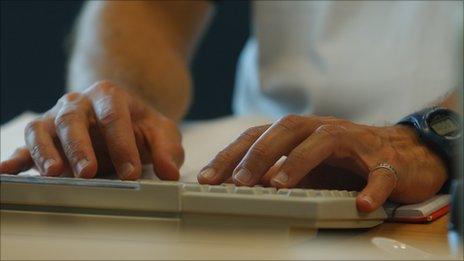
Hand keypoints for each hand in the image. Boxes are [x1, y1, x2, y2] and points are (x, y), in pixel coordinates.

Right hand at [0, 81, 183, 179]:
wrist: (120, 118)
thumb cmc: (139, 126)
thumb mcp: (161, 132)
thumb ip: (168, 149)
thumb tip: (170, 173)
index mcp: (109, 96)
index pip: (114, 117)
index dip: (122, 145)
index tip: (131, 173)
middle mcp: (78, 103)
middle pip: (73, 119)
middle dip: (80, 147)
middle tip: (88, 172)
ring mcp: (56, 117)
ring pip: (42, 128)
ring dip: (45, 151)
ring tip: (53, 173)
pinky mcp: (43, 136)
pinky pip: (25, 144)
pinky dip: (15, 158)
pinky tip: (6, 171)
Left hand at [198, 115, 447, 211]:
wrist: (405, 153)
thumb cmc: (349, 159)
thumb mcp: (309, 166)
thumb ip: (280, 171)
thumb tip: (243, 186)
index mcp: (302, 132)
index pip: (260, 136)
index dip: (232, 154)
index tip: (207, 178)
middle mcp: (324, 130)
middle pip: (287, 130)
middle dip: (258, 154)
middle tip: (236, 181)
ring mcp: (356, 143)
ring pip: (326, 141)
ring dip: (300, 162)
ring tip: (280, 186)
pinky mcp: (386, 162)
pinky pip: (379, 174)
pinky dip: (371, 189)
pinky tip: (361, 204)